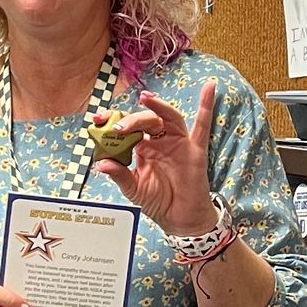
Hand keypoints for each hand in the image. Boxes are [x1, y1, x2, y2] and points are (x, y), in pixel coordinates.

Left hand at [94, 81, 220, 235]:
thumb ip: (119, 174)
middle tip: (118, 127)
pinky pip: (202, 125)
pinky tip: (209, 87)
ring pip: (167, 118)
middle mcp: (159, 141)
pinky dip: (206, 106)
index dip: (112, 121)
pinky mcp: (194, 149)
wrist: (179, 218)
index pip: (126, 127)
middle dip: (130, 120)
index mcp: (141, 147)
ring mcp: (177, 142)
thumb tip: (100, 164)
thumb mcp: (133, 188)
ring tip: (146, 99)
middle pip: (145, 120)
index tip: (97, 119)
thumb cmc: (157, 201)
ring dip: (157, 107)